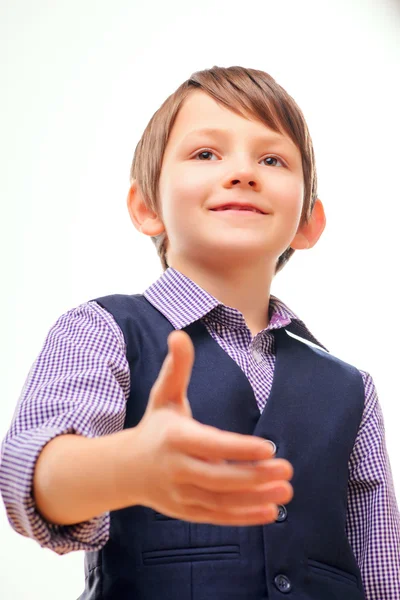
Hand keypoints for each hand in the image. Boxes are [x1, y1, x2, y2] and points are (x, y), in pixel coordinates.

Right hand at [123, 330, 293, 525]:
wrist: (127, 469)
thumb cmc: (155, 426)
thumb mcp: (164, 395)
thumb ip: (177, 367)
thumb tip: (179, 333)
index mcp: (174, 437)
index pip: (210, 445)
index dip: (238, 449)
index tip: (269, 447)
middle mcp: (176, 468)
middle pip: (219, 477)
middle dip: (254, 476)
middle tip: (287, 468)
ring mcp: (181, 494)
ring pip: (221, 501)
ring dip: (255, 498)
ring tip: (286, 491)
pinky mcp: (187, 511)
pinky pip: (217, 516)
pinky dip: (243, 517)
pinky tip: (270, 511)